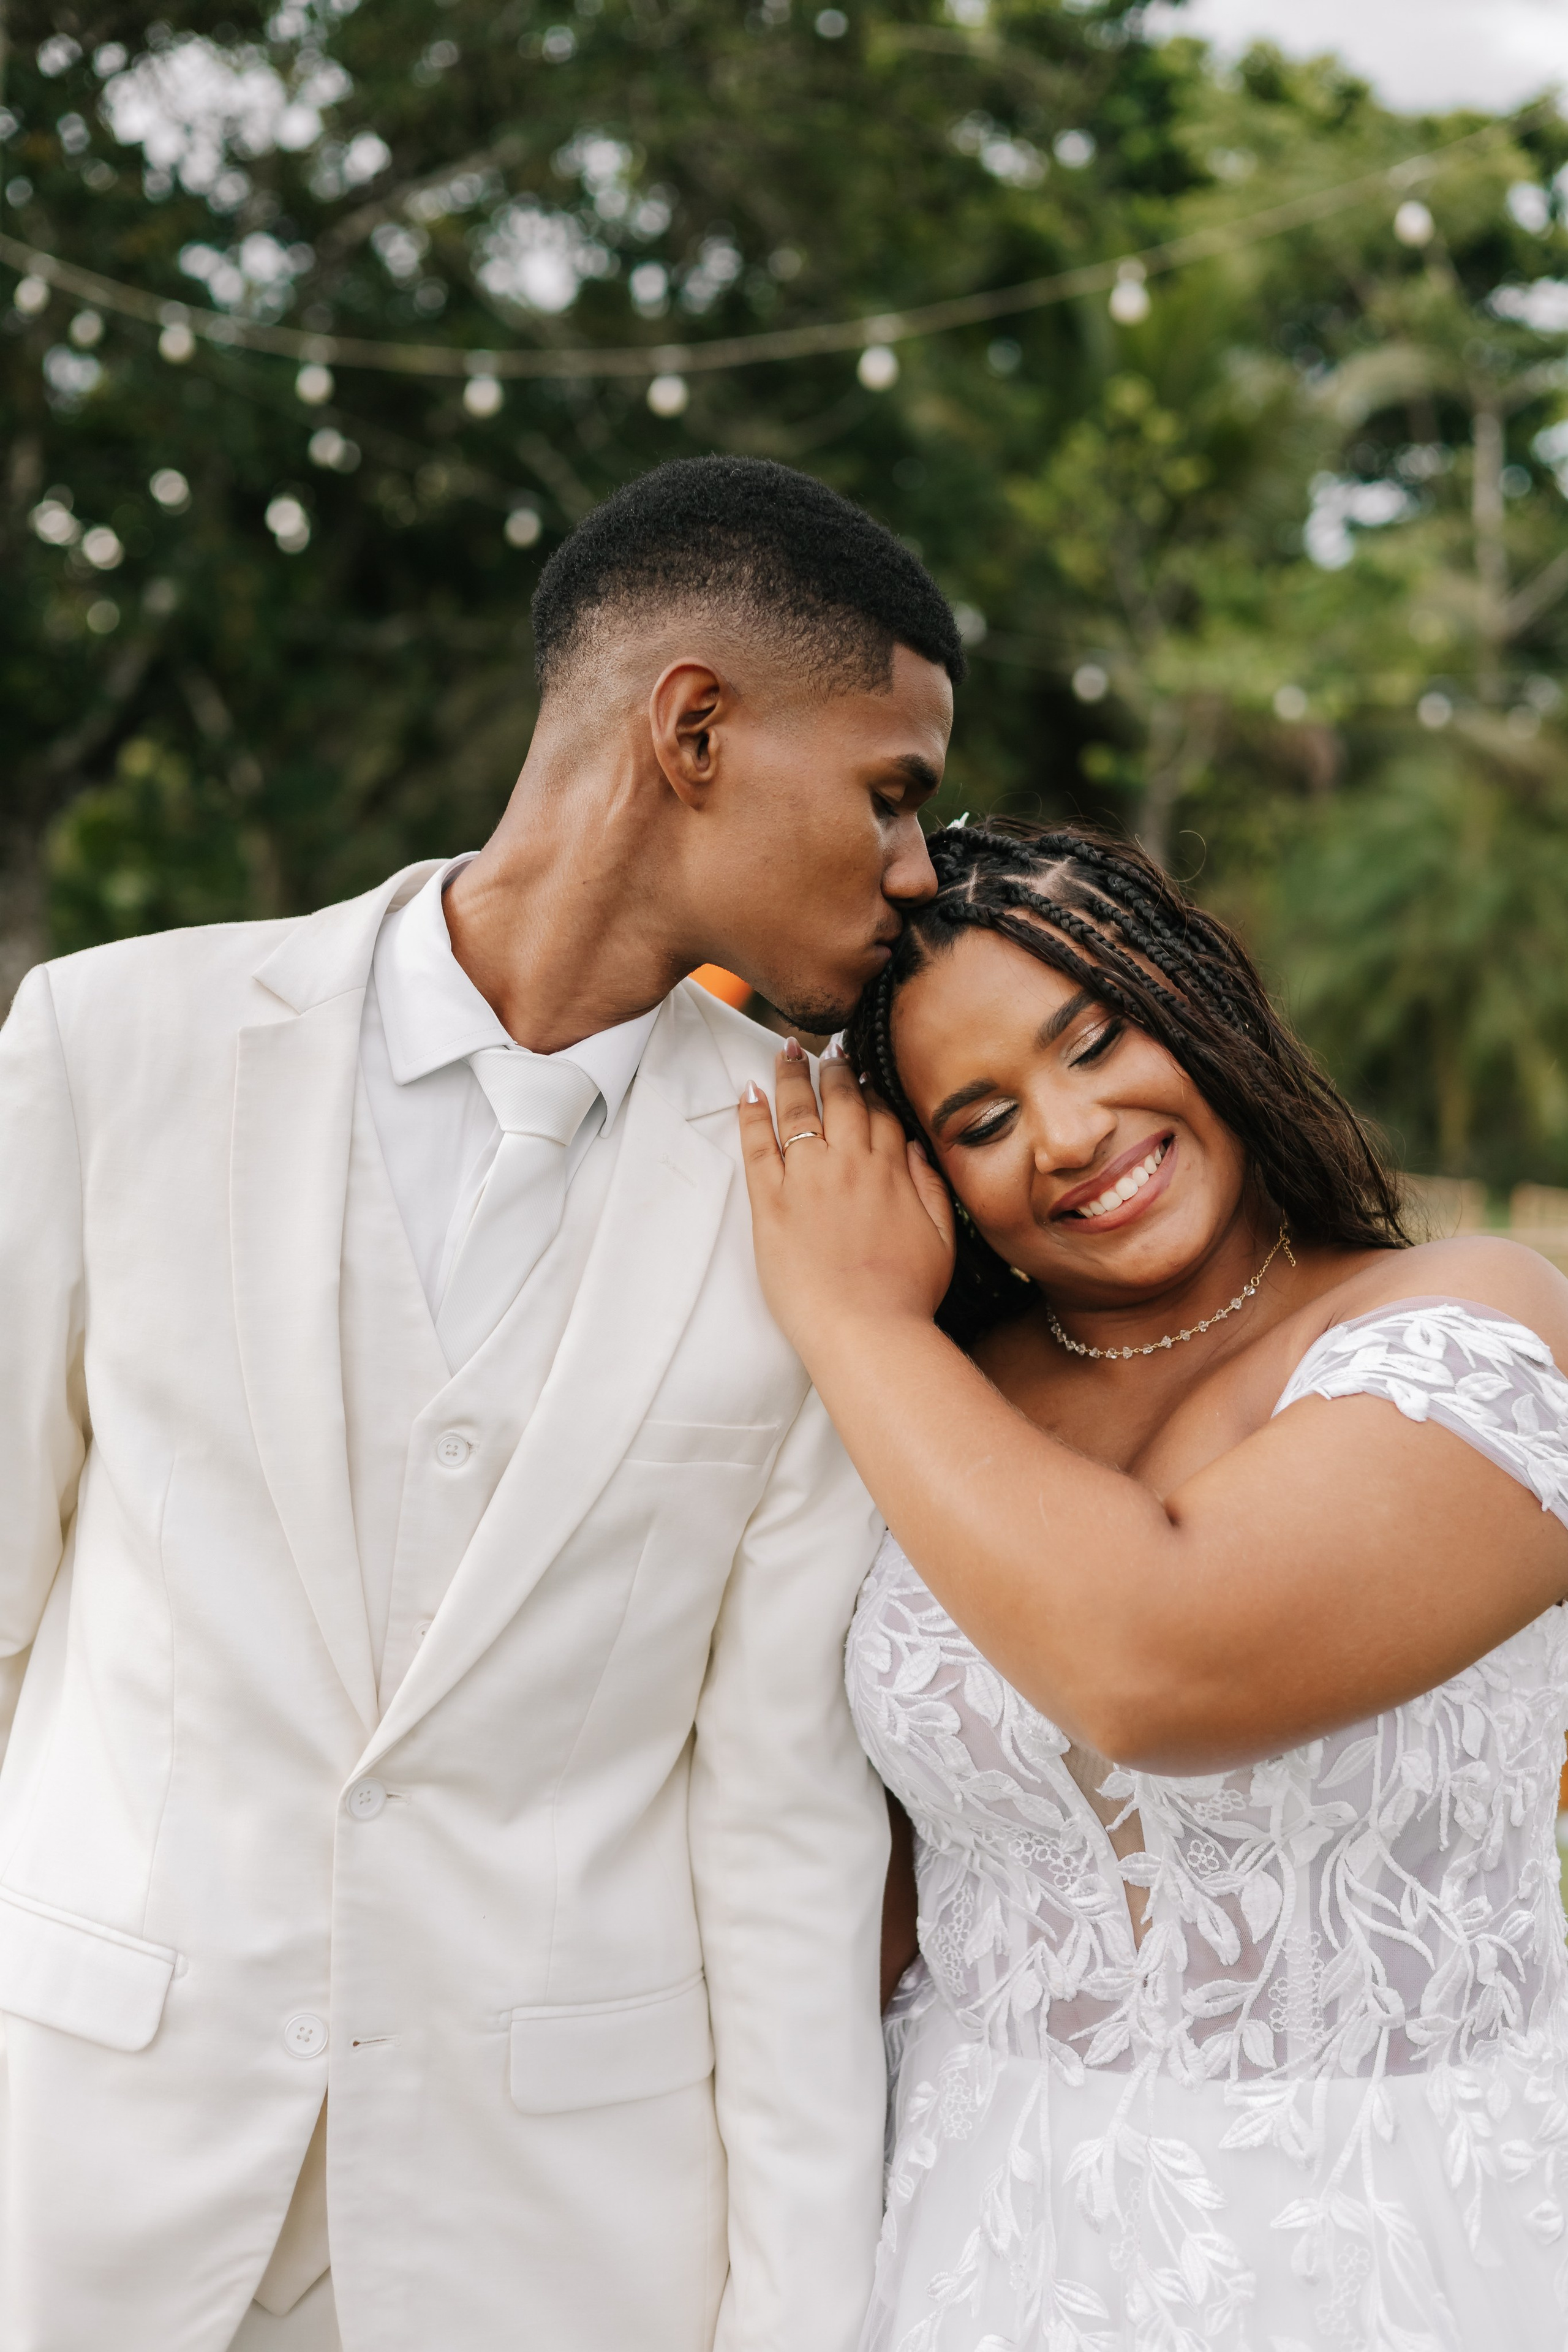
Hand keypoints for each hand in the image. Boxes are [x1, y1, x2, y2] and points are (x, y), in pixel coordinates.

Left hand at [739, 1042, 955, 1355]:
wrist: (867, 1331)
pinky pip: (756, 1143)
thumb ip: (931, 1185)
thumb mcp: (943, 1237)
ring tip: (785, 1051)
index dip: (871, 1087)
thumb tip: (914, 1145)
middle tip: (826, 1048)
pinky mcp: (770, 1202)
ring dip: (792, 1075)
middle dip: (834, 1067)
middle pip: (840, 1099)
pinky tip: (748, 1090)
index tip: (863, 1069)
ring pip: (798, 1109)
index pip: (880, 1112)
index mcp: (892, 1170)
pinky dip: (751, 1112)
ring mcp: (807, 1178)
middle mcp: (849, 1163)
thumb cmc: (908, 1295)